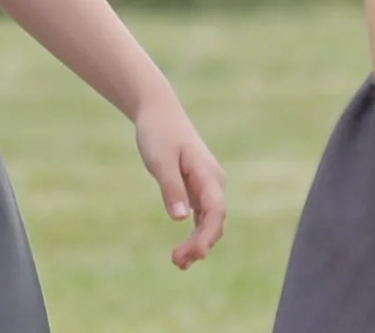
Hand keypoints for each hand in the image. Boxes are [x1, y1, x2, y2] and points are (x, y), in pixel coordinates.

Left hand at [134, 92, 226, 268]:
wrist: (159, 112)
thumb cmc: (159, 133)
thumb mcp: (160, 160)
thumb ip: (171, 187)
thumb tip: (181, 218)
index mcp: (207, 173)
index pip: (216, 210)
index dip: (208, 235)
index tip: (197, 254)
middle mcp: (213, 182)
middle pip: (214, 221)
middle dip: (200, 244)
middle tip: (177, 262)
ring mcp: (207, 186)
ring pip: (209, 222)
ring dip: (198, 243)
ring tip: (178, 263)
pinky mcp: (198, 189)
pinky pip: (202, 217)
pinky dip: (195, 234)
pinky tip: (183, 251)